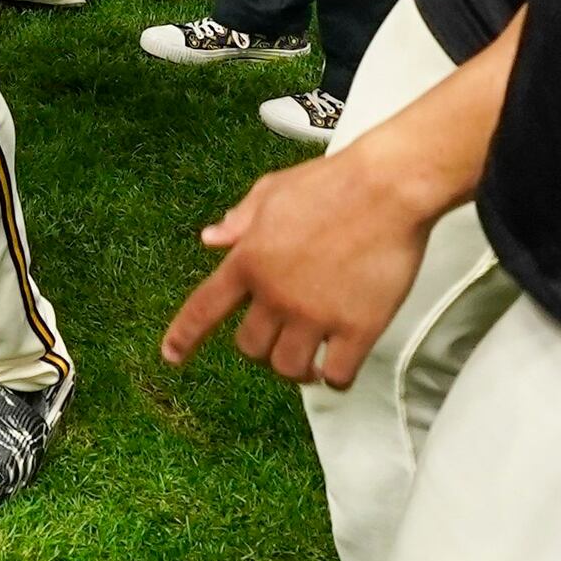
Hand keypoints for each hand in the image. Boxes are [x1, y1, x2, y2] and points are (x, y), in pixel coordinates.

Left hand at [161, 149, 437, 385]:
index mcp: (249, 260)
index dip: (184, 337)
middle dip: (261, 349)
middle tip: (279, 340)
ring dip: (296, 370)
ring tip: (308, 361)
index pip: (203, 309)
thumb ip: (240, 220)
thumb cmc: (334, 183)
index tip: (172, 356)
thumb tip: (211, 238)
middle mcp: (276, 293)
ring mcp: (316, 314)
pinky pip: (336, 375)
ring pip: (289, 368)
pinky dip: (334, 378)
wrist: (388, 186)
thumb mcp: (272, 191)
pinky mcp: (358, 328)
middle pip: (250, 348)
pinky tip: (338, 367)